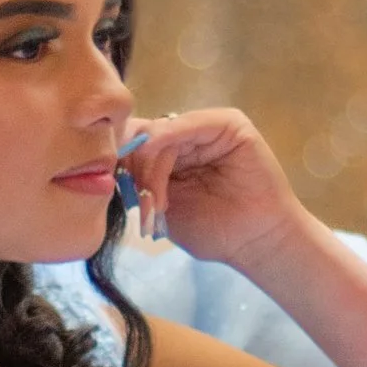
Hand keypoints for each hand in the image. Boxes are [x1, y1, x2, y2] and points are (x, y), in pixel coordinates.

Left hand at [123, 110, 308, 277]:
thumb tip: (109, 164)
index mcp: (171, 152)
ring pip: (159, 131)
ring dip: (150, 167)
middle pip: (142, 132)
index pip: (133, 140)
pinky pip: (187, 124)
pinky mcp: (230, 124)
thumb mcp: (163, 206)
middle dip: (132, 165)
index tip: (112, 188)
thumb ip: (138, 182)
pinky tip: (163, 179)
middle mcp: (188, 134)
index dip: (118, 160)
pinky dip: (167, 150)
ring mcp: (208, 126)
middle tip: (140, 201)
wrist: (256, 243)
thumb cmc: (213, 230)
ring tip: (157, 202)